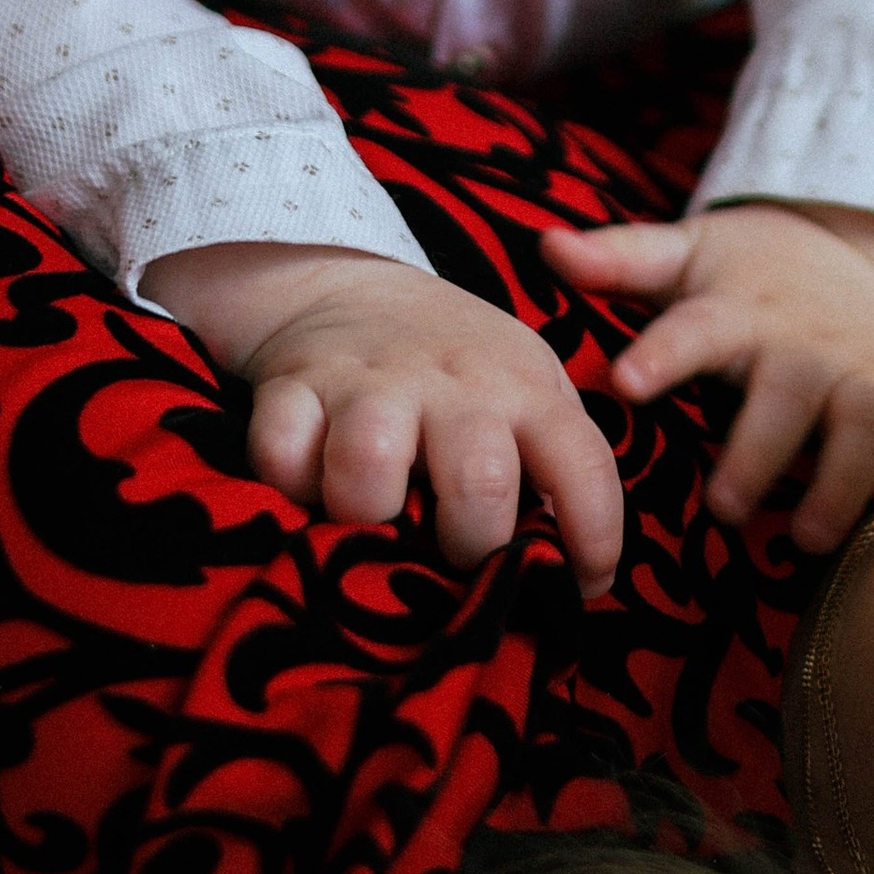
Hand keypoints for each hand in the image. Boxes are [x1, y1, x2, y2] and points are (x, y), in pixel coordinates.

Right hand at [143, 243, 623, 595]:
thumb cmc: (455, 368)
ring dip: (368, 514)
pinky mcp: (294, 385)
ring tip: (373, 520)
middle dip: (469, 545)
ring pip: (371, 466)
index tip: (583, 587)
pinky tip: (307, 486)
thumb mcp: (523, 389)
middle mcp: (452, 382)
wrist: (350, 286)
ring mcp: (370, 381)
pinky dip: (288, 483)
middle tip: (452, 556)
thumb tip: (574, 570)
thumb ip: (552, 463)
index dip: (593, 536)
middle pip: (478, 481)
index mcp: (522, 388)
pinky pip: (280, 453)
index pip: (583, 462)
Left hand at [540, 202, 873, 551]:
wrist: (852, 249)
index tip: (624, 380)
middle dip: (759, 450)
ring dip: (839, 481)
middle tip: (720, 507)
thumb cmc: (747, 271)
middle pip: (788, 393)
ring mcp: (862, 371)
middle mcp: (802, 344)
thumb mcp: (685, 253)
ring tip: (803, 538)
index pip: (695, 327)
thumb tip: (546, 246)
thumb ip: (620, 259)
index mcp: (737, 311)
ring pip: (863, 423)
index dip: (663, 353)